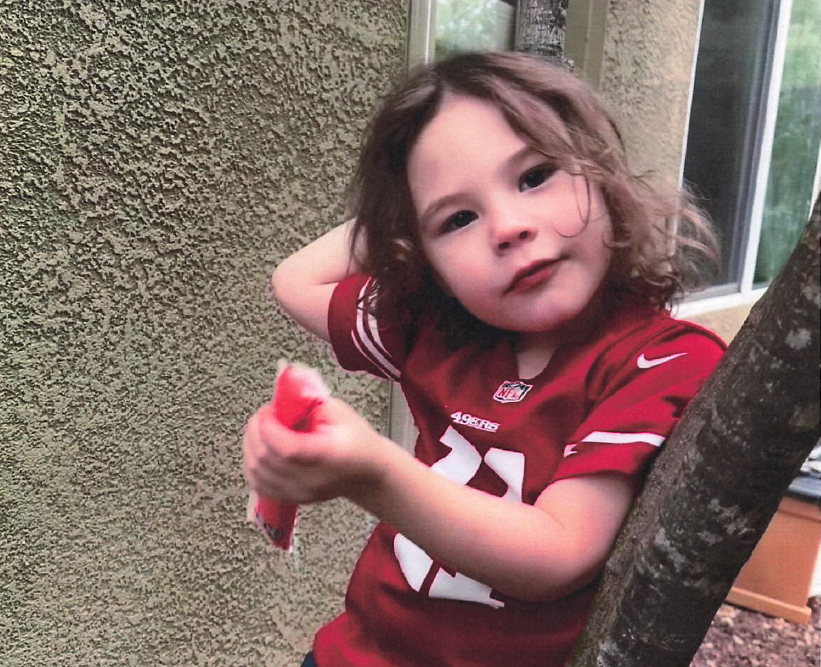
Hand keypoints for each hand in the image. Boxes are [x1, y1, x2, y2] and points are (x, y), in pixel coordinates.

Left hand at [242, 398, 382, 503]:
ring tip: (262, 429)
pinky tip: (259, 449)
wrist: (367, 471)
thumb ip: (308, 401)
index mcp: (329, 455)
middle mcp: (313, 479)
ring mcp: (300, 493)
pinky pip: (257, 484)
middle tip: (264, 415)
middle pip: (266, 461)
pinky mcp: (291, 498)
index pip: (287, 449)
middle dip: (256, 431)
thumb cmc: (356, 440)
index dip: (269, 428)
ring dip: (250, 446)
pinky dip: (251, 464)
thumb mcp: (339, 410)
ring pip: (256, 473)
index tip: (268, 410)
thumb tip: (280, 395)